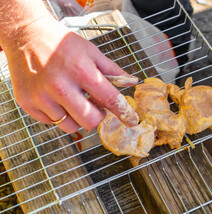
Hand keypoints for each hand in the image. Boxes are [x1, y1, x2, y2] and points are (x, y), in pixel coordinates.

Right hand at [3, 17, 138, 132]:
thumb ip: (113, 71)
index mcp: (81, 70)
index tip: (132, 121)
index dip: (124, 113)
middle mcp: (60, 86)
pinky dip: (59, 114)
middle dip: (97, 117)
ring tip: (73, 99)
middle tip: (94, 105)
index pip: (109, 99)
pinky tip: (57, 98)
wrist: (26, 36)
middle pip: (89, 121)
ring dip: (77, 117)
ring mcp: (42, 96)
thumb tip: (132, 82)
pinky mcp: (28, 103)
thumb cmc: (61, 44)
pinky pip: (52, 122)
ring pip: (71, 126)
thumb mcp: (91, 52)